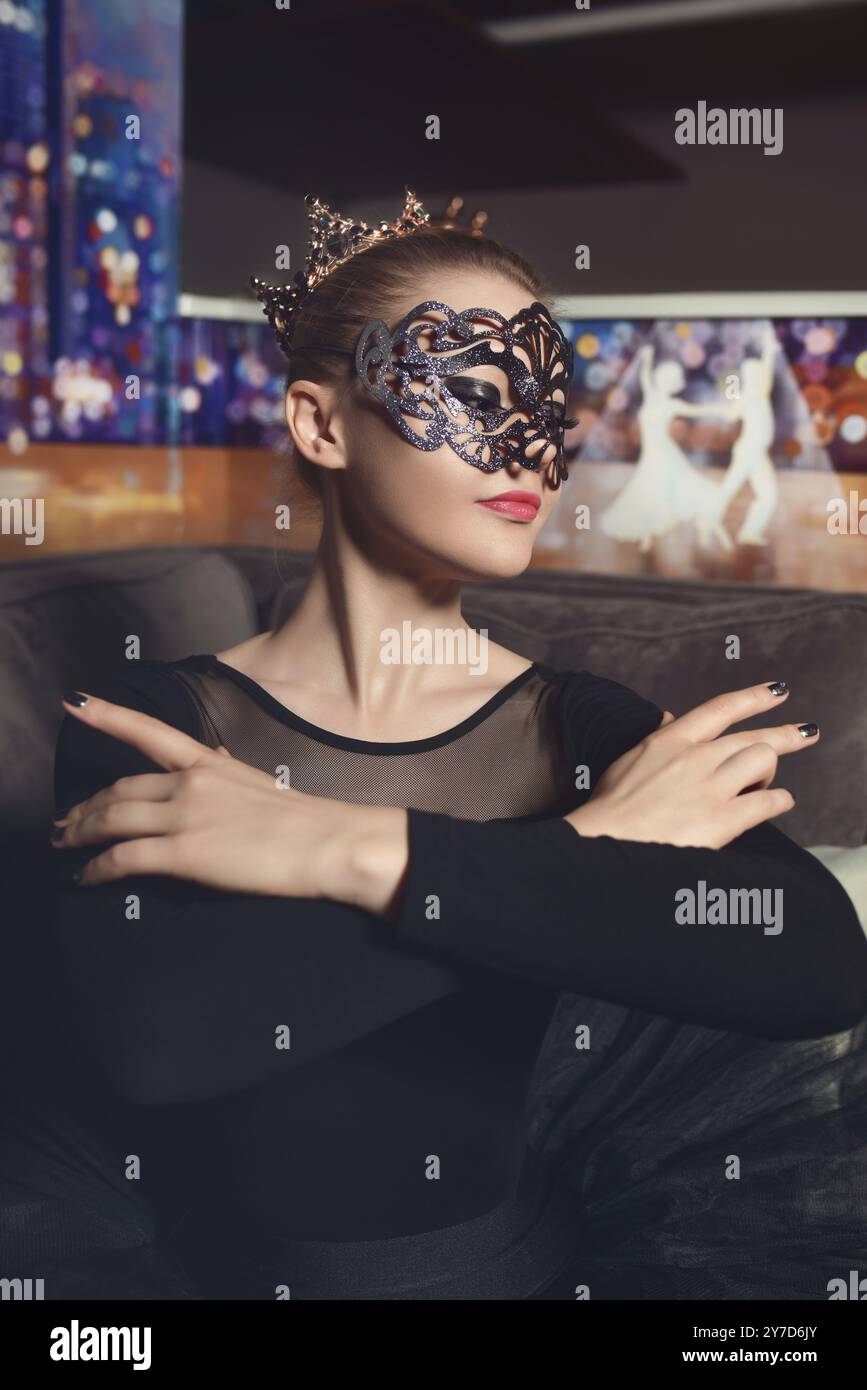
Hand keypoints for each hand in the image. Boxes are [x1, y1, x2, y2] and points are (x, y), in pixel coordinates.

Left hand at [52, 693, 407, 908]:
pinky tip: (83, 877)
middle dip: (85, 806)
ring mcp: (183, 816)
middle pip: (119, 788)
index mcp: (209, 763)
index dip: (107, 716)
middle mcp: (190, 782)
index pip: (149, 732)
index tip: (75, 703)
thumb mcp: (259, 780)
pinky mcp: (181, 853)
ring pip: (111, 819)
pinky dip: (94, 869)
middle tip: (64, 821)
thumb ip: (226, 767)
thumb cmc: (304, 819)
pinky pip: (121, 858)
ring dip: (79, 833)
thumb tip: (212, 754)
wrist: (325, 843)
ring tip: (64, 845)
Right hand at [565, 681, 817, 849]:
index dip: (755, 697)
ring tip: (764, 785)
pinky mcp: (723, 820)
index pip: (722, 708)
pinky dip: (779, 801)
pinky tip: (778, 803)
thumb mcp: (630, 761)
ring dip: (770, 774)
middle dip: (787, 734)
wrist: (605, 844)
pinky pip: (769, 802)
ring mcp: (711, 788)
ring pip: (764, 762)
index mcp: (672, 741)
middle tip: (808, 732)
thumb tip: (670, 718)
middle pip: (754, 736)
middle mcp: (696, 758)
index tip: (778, 691)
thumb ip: (658, 739)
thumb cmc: (610, 808)